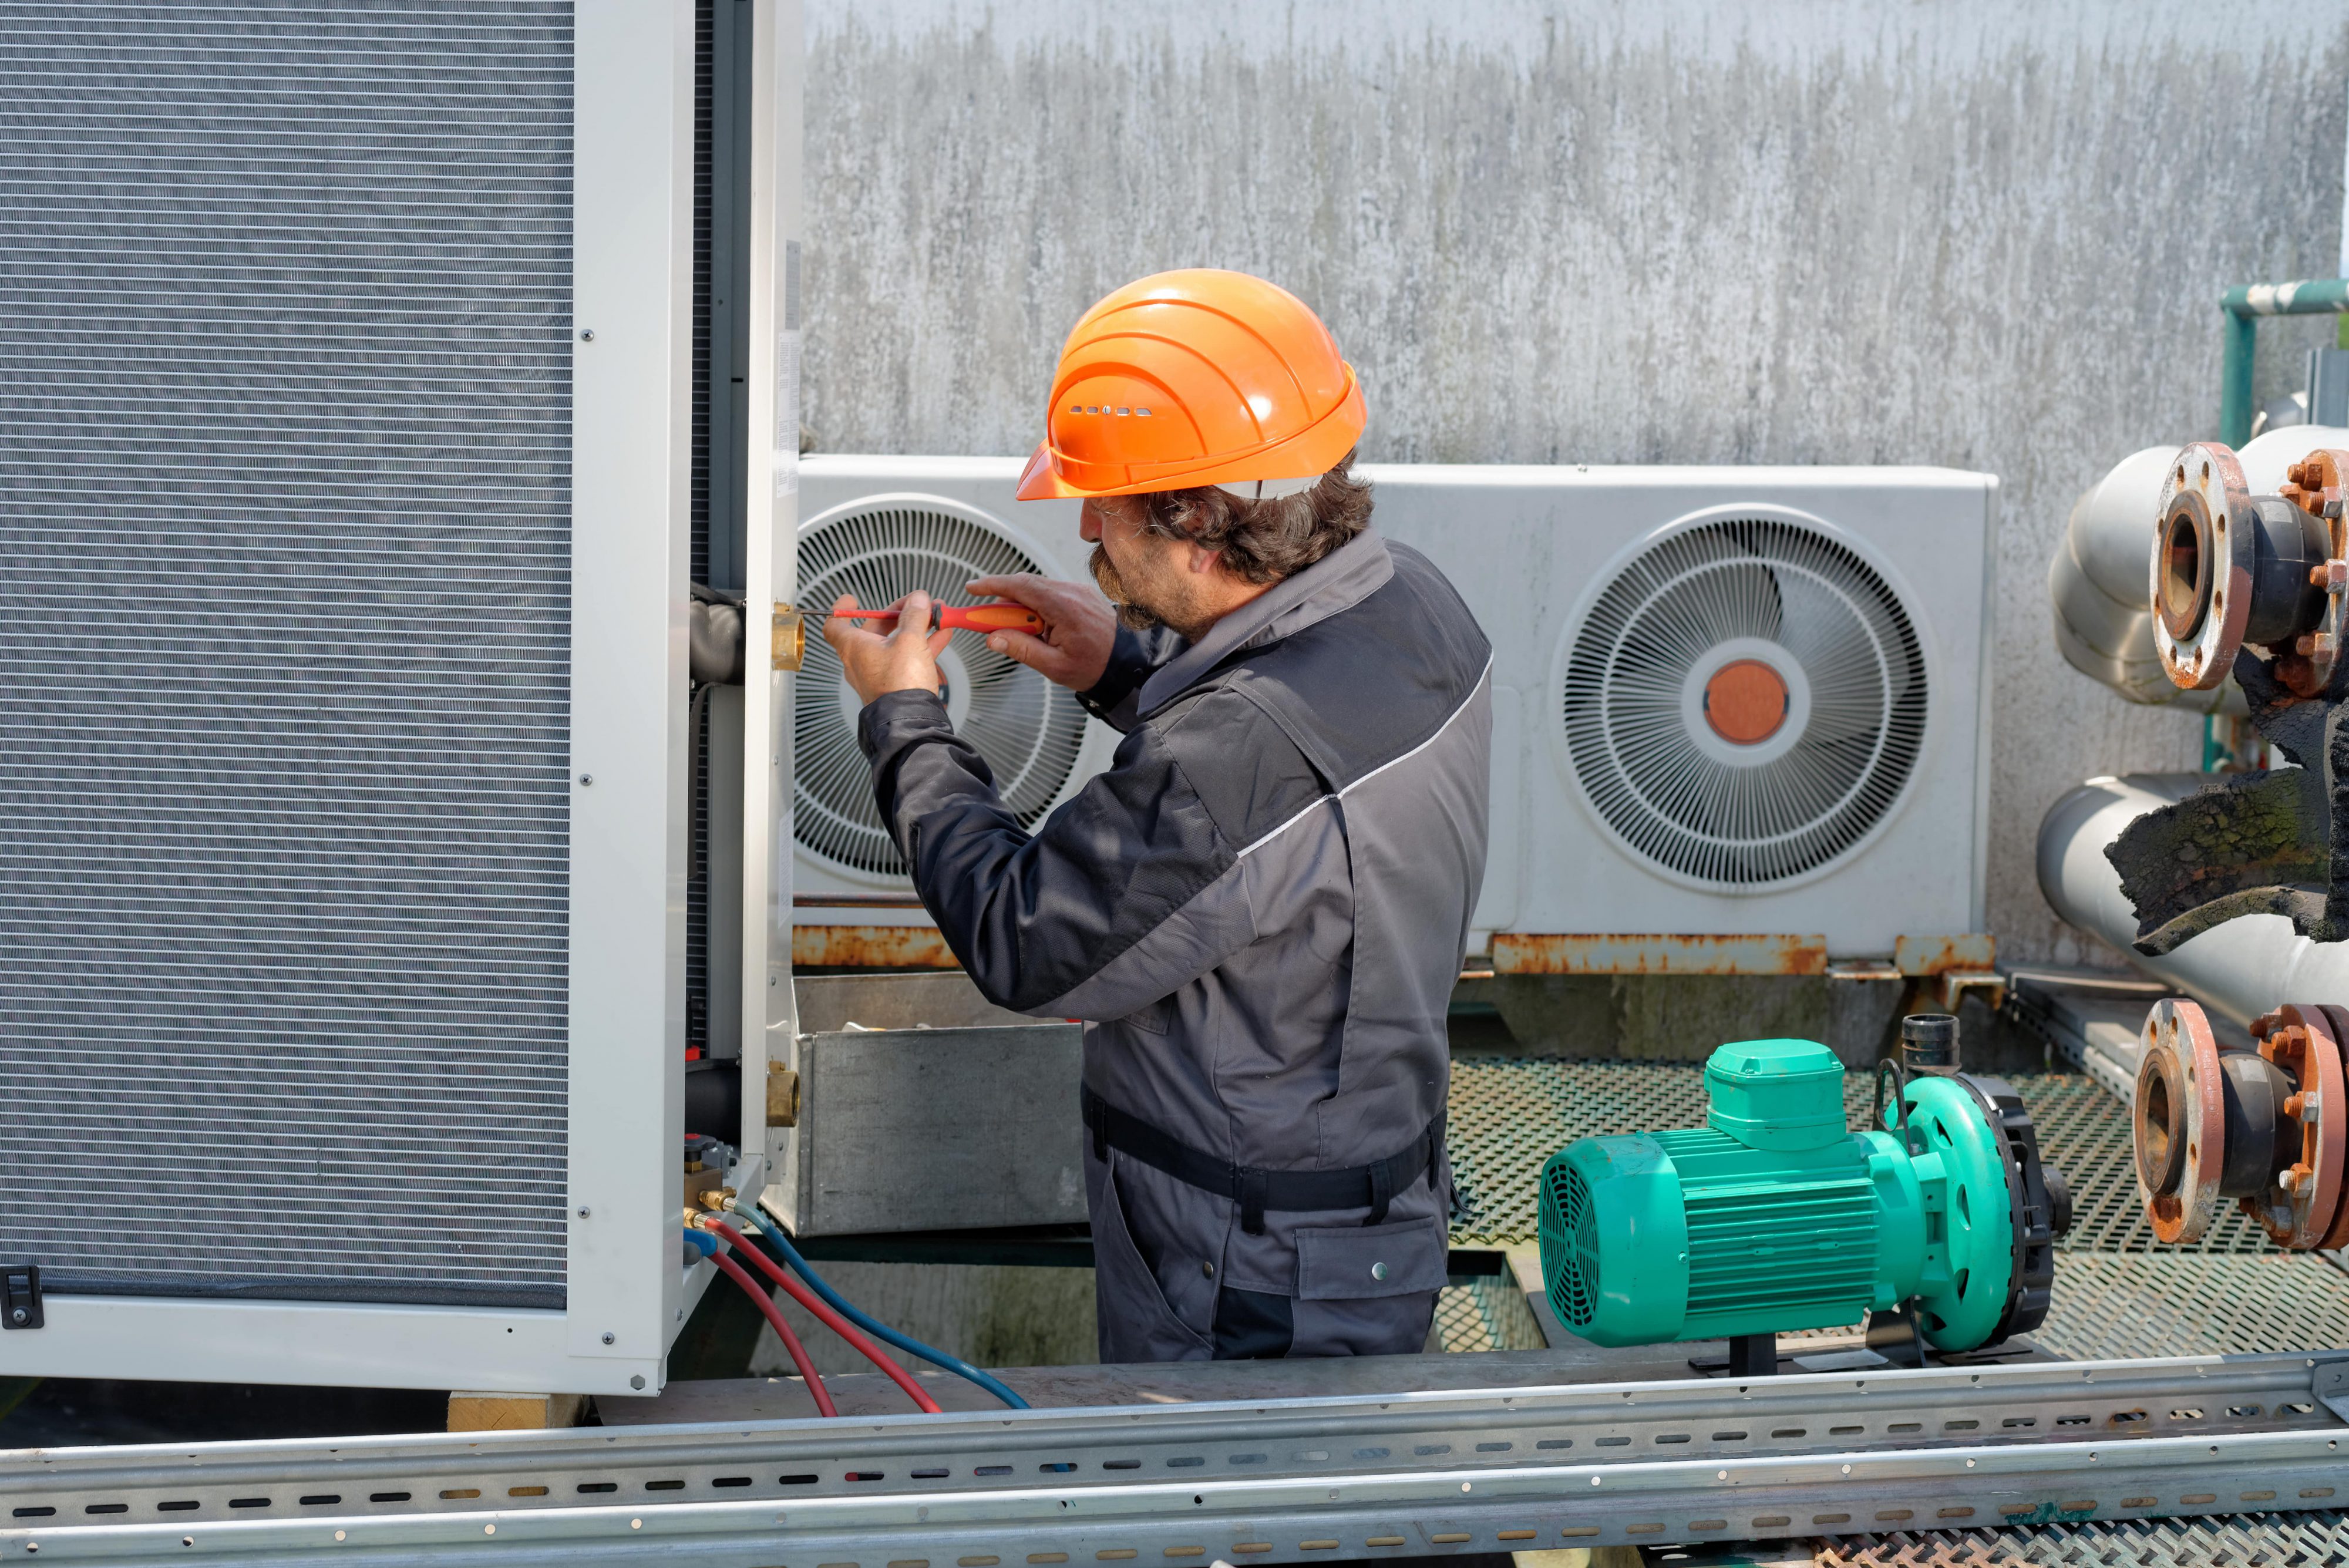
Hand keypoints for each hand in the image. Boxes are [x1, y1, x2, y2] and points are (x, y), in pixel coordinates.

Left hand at [823, 590, 953, 705]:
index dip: (843, 609)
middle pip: (874, 628)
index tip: (853, 600)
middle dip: (898, 613)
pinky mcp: (896, 682)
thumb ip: (914, 616)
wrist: (911, 720)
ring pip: (895, 642)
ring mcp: (879, 672)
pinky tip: (942, 634)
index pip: (835, 624)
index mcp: (854, 647)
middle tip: (917, 604)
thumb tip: (917, 600)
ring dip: (915, 627)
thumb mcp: (909, 640)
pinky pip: (908, 657)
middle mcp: (862, 660)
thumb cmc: (899, 684)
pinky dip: (923, 644)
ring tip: (936, 616)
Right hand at [965, 573, 1115, 691]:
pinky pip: (1050, 593)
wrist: (1128, 663)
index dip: (992, 584)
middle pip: (1025, 586)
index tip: (972, 588)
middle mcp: (1071, 591)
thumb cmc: (1096, 667)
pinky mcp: (1081, 594)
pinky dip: (1037, 606)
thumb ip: (1021, 649)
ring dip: (1021, 606)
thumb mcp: (1053, 666)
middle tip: (989, 622)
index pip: (1020, 585)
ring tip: (1021, 633)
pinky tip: (1038, 628)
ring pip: (1037, 589)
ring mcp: (1077, 590)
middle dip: (1003, 602)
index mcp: (1064, 606)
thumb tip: (993, 639)